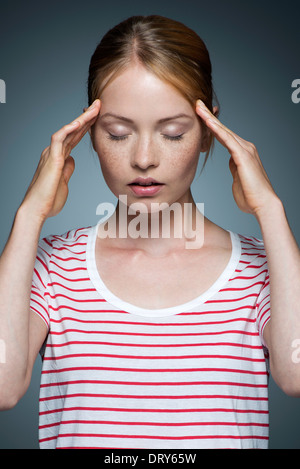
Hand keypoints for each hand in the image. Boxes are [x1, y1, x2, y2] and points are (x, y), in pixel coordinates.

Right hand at [21, 99, 100, 220]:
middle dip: (87, 117)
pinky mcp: (51, 158)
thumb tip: (72, 160)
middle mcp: (55, 152)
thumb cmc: (49, 199)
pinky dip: (68, 129)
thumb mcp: (64, 182)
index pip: (75, 138)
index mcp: (59, 157)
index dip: (87, 127)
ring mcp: (52, 154)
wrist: (37, 209)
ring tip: (95, 108)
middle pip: (74, 130)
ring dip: (82, 118)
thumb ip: (67, 169)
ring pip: (68, 130)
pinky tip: (79, 122)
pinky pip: (58, 139)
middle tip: (100, 104)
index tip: (98, 117)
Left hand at [195, 99, 279, 217]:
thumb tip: (231, 163)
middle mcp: (245, 148)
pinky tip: (207, 122)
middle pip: (223, 129)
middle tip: (196, 104)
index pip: (224, 136)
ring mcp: (245, 150)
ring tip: (198, 107)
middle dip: (209, 116)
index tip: (200, 116)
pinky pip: (227, 140)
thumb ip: (235, 169)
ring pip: (224, 131)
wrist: (263, 204)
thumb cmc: (250, 196)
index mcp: (242, 153)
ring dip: (210, 119)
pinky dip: (217, 130)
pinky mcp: (243, 156)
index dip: (212, 126)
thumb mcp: (238, 179)